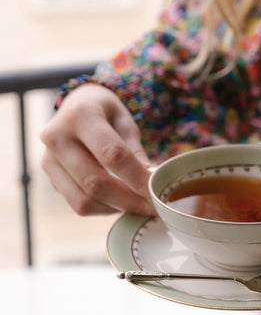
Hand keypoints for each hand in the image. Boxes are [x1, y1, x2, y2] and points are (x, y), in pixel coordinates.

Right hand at [40, 84, 155, 215]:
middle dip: (128, 200)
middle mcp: (57, 137)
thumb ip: (135, 152)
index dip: (136, 177)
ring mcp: (48, 159)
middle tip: (153, 206)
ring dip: (116, 208)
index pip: (111, 154)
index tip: (157, 191)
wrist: (76, 106)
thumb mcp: (125, 122)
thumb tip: (151, 185)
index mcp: (80, 115)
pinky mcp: (50, 177)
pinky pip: (78, 204)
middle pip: (95, 183)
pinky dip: (103, 208)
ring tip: (138, 204)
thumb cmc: (106, 113)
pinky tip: (119, 201)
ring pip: (84, 200)